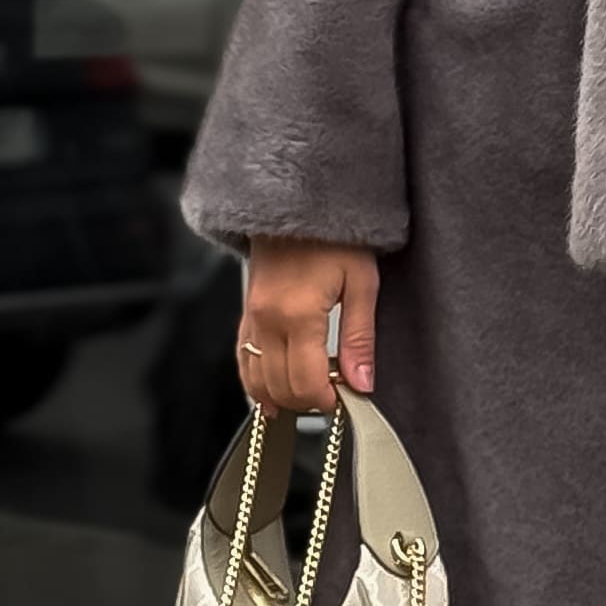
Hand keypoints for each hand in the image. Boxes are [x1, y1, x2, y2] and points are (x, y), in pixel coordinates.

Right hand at [238, 238, 378, 415]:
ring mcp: (252, 318)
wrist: (296, 203)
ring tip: (309, 395)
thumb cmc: (334, 237)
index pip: (307, 383)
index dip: (326, 401)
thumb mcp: (362, 283)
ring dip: (282, 396)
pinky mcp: (246, 314)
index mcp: (299, 315)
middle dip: (307, 402)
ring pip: (256, 380)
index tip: (345, 401)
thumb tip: (362, 382)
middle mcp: (268, 320)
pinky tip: (272, 394)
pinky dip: (256, 382)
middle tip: (333, 396)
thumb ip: (360, 338)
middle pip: (280, 387)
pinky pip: (243, 360)